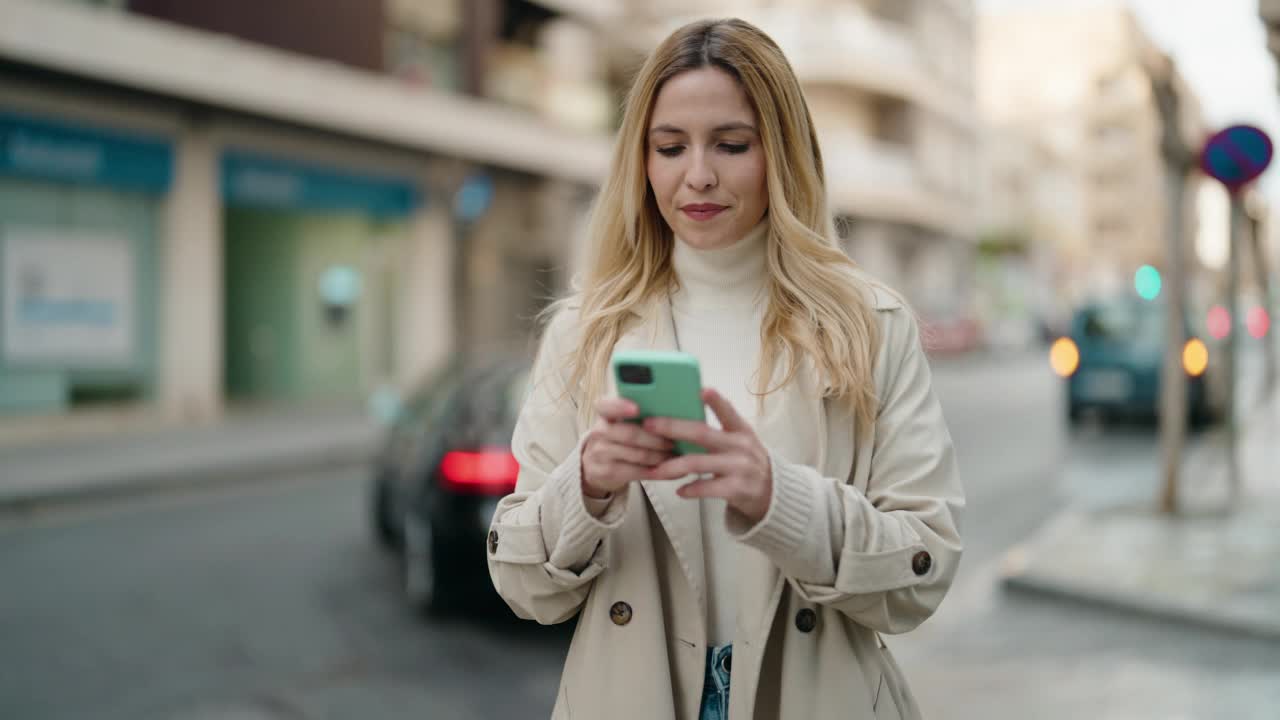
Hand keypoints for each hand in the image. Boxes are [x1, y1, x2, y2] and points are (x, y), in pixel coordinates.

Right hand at [581, 396, 676, 497]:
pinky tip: (668, 470)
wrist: (596, 465)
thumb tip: (670, 412)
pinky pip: (637, 472)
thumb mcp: (621, 422)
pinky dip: (656, 472)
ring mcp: (600, 453)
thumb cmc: (618, 438)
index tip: (637, 409)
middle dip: (656, 439)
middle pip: (630, 434)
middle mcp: (599, 431)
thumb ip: (640, 415)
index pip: (605, 405)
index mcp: (605, 413)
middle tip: (673, 441)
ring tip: (676, 457)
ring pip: (637, 454)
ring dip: (660, 456)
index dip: (620, 406)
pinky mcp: (606, 472)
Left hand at [642, 389, 772, 523]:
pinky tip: (679, 490)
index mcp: (740, 430)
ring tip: (656, 468)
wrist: (773, 492)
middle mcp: (740, 446)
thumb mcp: (740, 441)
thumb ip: (717, 431)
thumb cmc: (746, 462)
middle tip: (650, 425)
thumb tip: (680, 418)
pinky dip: (691, 489)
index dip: (715, 401)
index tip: (701, 390)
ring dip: (673, 466)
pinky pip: (707, 488)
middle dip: (672, 428)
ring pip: (698, 463)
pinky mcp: (737, 489)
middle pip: (701, 434)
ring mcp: (739, 467)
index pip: (727, 411)